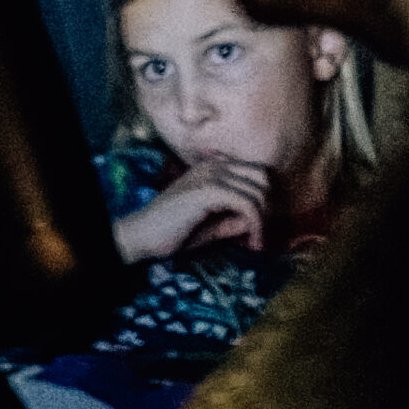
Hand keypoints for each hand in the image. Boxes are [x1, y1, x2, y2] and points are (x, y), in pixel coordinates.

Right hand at [111, 155, 272, 263]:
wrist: (141, 236)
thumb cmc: (172, 233)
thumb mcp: (212, 225)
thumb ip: (234, 219)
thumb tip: (258, 219)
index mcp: (213, 167)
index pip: (255, 172)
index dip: (264, 200)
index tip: (260, 228)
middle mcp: (213, 165)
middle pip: (262, 177)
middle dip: (268, 207)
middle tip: (260, 234)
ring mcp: (210, 175)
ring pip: (258, 191)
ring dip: (263, 220)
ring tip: (256, 243)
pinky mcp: (208, 190)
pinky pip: (247, 204)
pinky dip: (256, 225)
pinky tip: (252, 244)